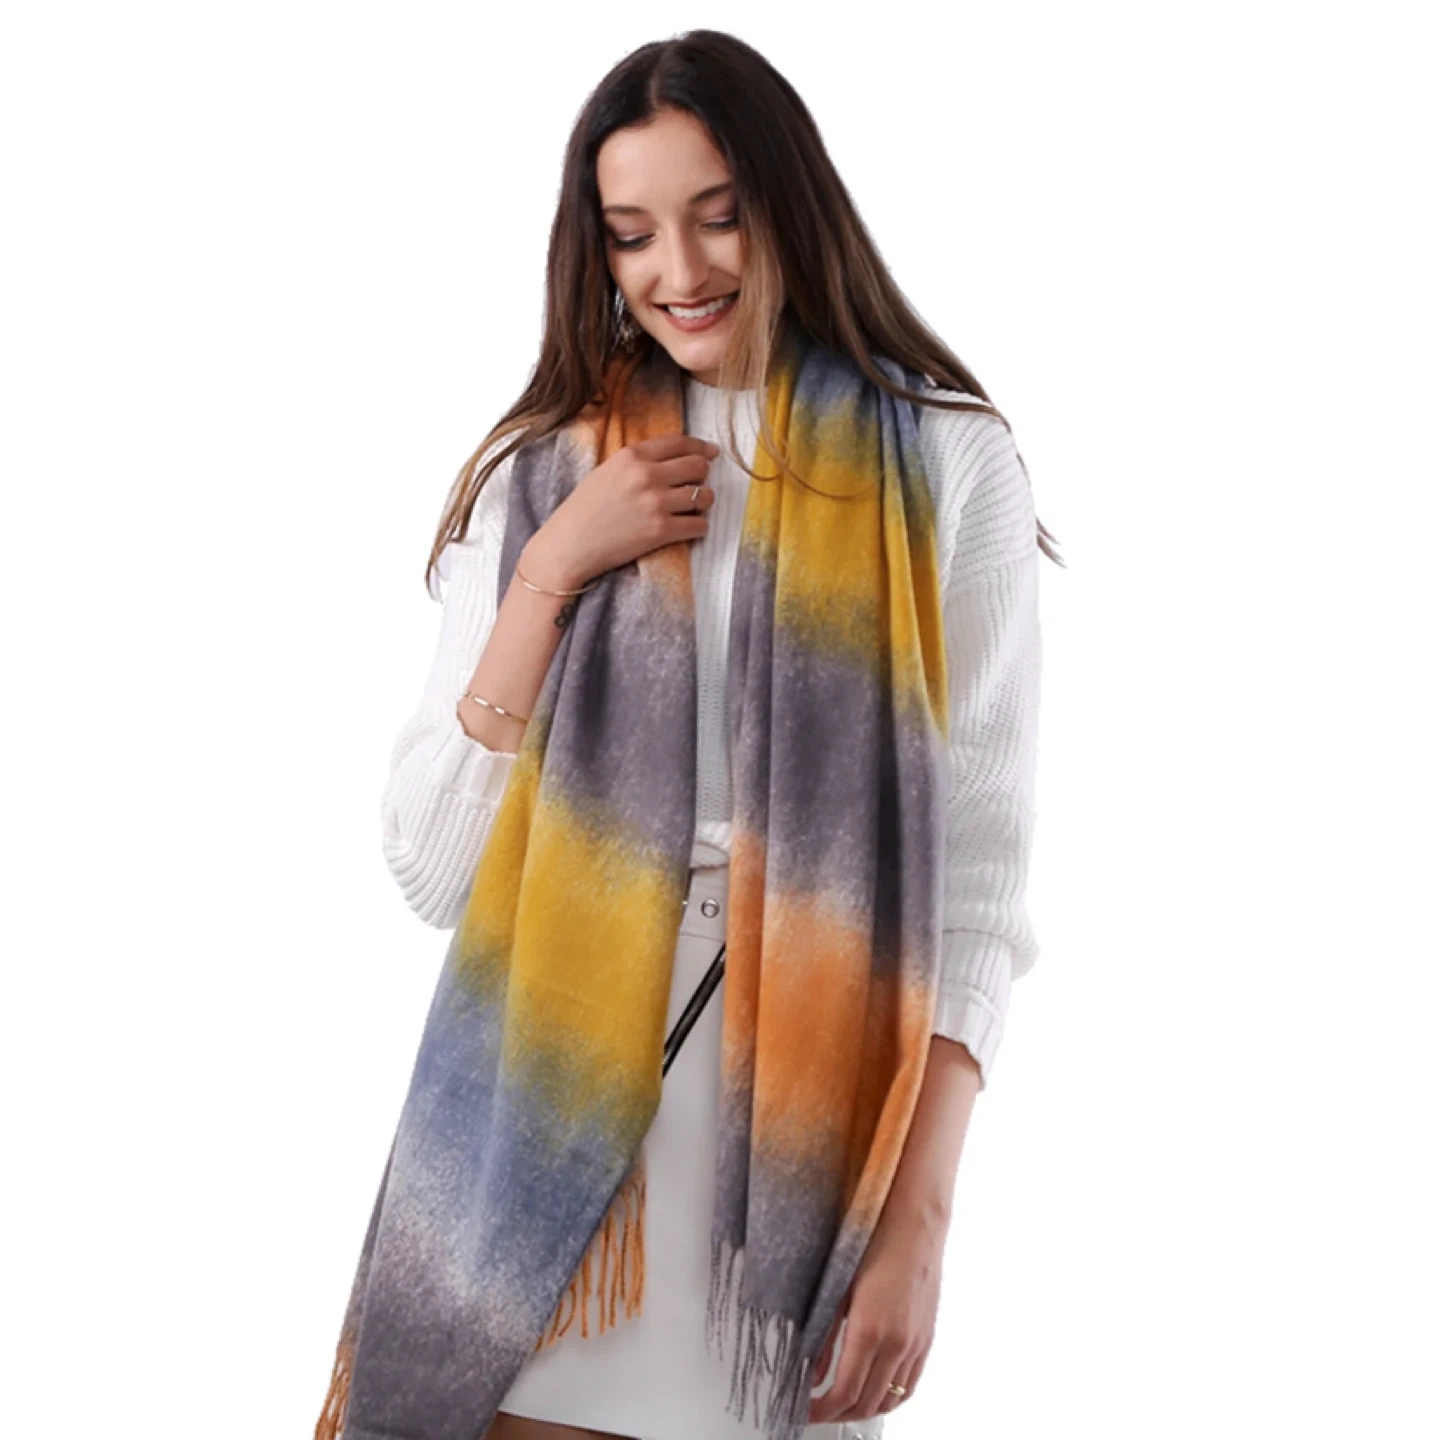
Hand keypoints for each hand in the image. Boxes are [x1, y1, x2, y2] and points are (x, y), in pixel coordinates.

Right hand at [530, 433, 719, 588]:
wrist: (569, 544)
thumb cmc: (584, 509)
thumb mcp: (607, 471)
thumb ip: (638, 462)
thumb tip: (672, 459)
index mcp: (632, 455)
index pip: (680, 442)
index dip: (701, 447)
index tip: (712, 452)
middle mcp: (646, 475)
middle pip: (698, 466)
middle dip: (702, 476)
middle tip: (695, 486)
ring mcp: (655, 503)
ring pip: (704, 496)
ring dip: (703, 503)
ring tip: (692, 509)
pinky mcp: (660, 531)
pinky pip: (700, 525)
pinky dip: (699, 527)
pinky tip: (689, 528)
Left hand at [807, 1197, 946, 1423]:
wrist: (915, 1225)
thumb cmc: (875, 1244)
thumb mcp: (838, 1287)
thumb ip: (824, 1335)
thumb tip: (811, 1372)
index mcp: (870, 1330)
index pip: (844, 1392)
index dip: (822, 1411)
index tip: (806, 1411)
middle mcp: (897, 1344)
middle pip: (867, 1403)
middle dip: (839, 1414)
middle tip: (818, 1410)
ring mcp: (916, 1344)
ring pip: (890, 1399)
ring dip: (864, 1410)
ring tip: (842, 1406)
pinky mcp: (927, 1339)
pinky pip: (910, 1384)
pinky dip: (891, 1398)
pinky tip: (876, 1392)